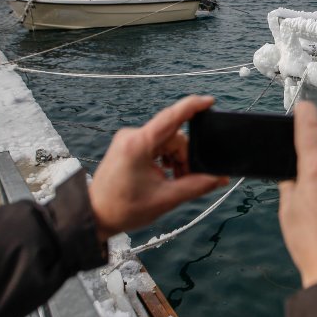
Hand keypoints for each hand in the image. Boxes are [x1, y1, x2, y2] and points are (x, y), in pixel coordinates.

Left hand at [88, 95, 228, 241]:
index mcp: (138, 145)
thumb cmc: (124, 209)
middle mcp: (132, 136)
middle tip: (187, 179)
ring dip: (176, 158)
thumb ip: (197, 186)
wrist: (95, 215)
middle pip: (173, 136)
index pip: (171, 117)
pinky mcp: (128, 145)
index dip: (192, 106)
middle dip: (185, 156)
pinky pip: (156, 144)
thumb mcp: (166, 199)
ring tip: (175, 180)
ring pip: (166, 141)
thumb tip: (221, 178)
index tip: (210, 101)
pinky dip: (166, 157)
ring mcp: (129, 139)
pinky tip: (166, 174)